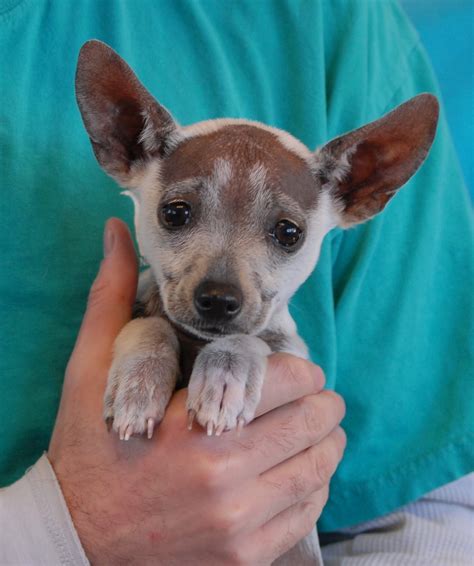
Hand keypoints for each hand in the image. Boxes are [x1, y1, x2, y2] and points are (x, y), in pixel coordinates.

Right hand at [48, 218, 345, 564]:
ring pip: (320, 467)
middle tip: (310, 398)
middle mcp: (224, 478)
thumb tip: (116, 232)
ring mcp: (239, 525)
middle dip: (320, 403)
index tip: (292, 372)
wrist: (75, 538)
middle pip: (314, 422)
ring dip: (324, 442)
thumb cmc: (88, 449)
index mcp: (194, 425)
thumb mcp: (91, 370)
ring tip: (312, 431)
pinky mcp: (245, 558)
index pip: (289, 380)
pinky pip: (307, 513)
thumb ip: (112, 298)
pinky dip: (314, 486)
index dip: (299, 370)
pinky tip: (297, 473)